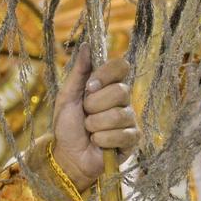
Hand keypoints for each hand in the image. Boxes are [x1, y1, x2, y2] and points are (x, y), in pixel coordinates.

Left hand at [50, 49, 138, 190]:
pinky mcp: (133, 139)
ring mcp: (130, 119)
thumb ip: (79, 72)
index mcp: (109, 85)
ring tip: (89, 130)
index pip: (122, 66)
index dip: (106, 75)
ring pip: (118, 115)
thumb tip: (86, 45)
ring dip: (95, 125)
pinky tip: (97, 142)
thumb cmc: (67, 125)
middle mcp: (124, 100)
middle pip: (121, 91)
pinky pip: (121, 135)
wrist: (68, 154)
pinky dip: (102, 140)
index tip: (89, 87)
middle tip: (85, 114)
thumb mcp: (67, 96)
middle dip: (94, 105)